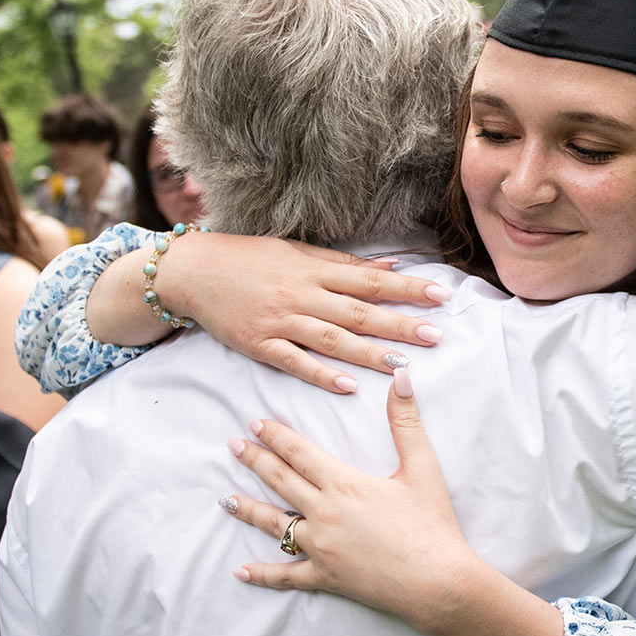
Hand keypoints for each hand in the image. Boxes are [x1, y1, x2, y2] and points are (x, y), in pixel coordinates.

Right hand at [157, 232, 451, 393]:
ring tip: (402, 364)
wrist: (193, 270)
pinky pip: (294, 362)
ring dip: (368, 353)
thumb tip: (391, 265)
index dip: (407, 288)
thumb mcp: (297, 250)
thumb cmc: (248, 258)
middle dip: (399, 323)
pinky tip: (347, 385)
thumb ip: (343, 263)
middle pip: (359, 311)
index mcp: (314, 269)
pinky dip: (320, 374)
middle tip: (436, 334)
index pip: (370, 280)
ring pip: (332, 339)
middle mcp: (302, 294)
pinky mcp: (260, 344)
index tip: (442, 295)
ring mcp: (281, 321)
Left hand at [221, 367, 487, 629]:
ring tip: (226, 500)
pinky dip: (262, 574)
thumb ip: (406, 421)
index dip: (276, 436)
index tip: (255, 423)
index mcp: (343, 484)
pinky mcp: (325, 577)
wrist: (438, 582)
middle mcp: (323, 514)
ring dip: (248, 510)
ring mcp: (320, 548)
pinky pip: (286, 575)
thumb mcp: (422, 468)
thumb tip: (400, 376)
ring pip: (274, 525)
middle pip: (280, 481)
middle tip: (233, 446)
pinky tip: (240, 571)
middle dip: (255, 461)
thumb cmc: (432, 524)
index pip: (299, 453)